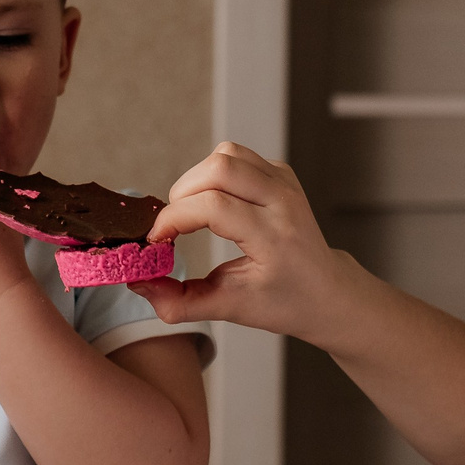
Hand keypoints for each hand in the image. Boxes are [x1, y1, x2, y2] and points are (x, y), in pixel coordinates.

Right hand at [130, 142, 359, 342]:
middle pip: (219, 168)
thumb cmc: (283, 302)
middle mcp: (284, 202)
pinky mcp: (281, 173)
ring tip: (192, 212)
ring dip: (196, 180)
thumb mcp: (231, 309)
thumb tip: (138, 283)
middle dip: (182, 194)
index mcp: (275, 237)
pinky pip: (235, 157)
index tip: (157, 241)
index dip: (174, 218)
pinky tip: (213, 203)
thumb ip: (180, 301)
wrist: (327, 291)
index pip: (215, 206)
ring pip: (226, 155)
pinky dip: (213, 174)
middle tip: (174, 226)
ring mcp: (285, 182)